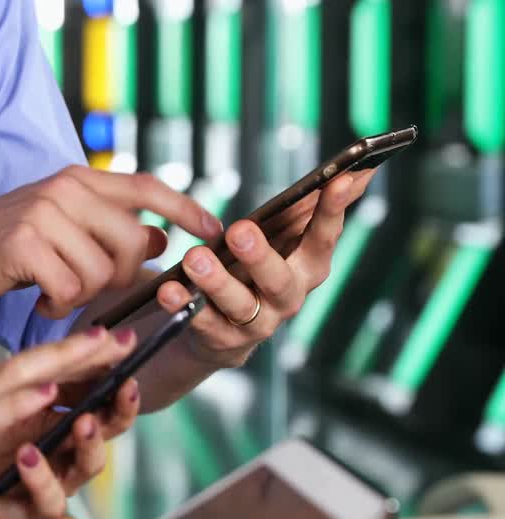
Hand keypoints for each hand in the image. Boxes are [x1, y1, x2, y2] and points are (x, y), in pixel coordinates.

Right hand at [0, 165, 221, 318]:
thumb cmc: (1, 249)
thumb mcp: (59, 229)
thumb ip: (106, 229)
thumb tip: (159, 237)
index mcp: (77, 180)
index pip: (147, 187)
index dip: (186, 208)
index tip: (215, 230)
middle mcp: (64, 188)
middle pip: (132, 241)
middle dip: (121, 277)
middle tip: (86, 286)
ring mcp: (43, 213)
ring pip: (101, 271)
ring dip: (82, 295)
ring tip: (53, 293)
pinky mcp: (24, 244)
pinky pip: (69, 288)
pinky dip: (58, 305)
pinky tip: (39, 301)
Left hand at [0, 326, 141, 518]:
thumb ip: (27, 375)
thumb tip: (78, 342)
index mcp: (51, 431)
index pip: (99, 420)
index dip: (119, 405)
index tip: (126, 381)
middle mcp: (44, 465)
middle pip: (87, 462)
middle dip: (94, 443)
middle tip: (87, 422)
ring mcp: (16, 492)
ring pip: (54, 498)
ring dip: (44, 476)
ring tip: (26, 453)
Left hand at [158, 170, 374, 367]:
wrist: (224, 330)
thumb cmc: (256, 270)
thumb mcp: (284, 241)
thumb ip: (312, 211)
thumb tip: (358, 170)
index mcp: (308, 268)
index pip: (324, 238)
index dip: (333, 212)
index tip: (338, 181)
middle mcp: (288, 299)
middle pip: (279, 280)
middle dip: (260, 256)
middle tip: (240, 231)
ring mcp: (256, 323)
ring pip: (239, 304)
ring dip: (216, 281)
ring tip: (194, 258)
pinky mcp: (222, 339)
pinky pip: (201, 322)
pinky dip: (183, 305)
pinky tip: (168, 289)